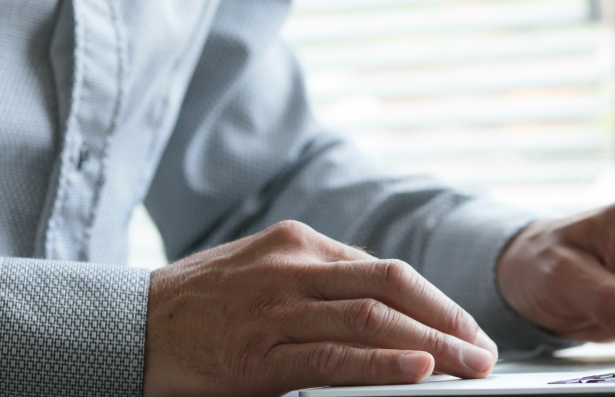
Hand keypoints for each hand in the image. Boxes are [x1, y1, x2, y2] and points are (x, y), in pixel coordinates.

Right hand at [143, 220, 496, 396]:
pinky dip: (381, 363)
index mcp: (300, 243)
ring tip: (470, 366)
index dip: (435, 301)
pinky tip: (418, 371)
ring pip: (372, 320)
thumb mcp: (264, 266)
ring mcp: (276, 310)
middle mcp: (294, 269)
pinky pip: (333, 359)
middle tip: (483, 350)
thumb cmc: (203, 299)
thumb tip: (383, 302)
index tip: (465, 326)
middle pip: (391, 287)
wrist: (131, 325)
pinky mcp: (258, 356)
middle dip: (447, 320)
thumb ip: (319, 277)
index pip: (386, 270)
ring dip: (432, 345)